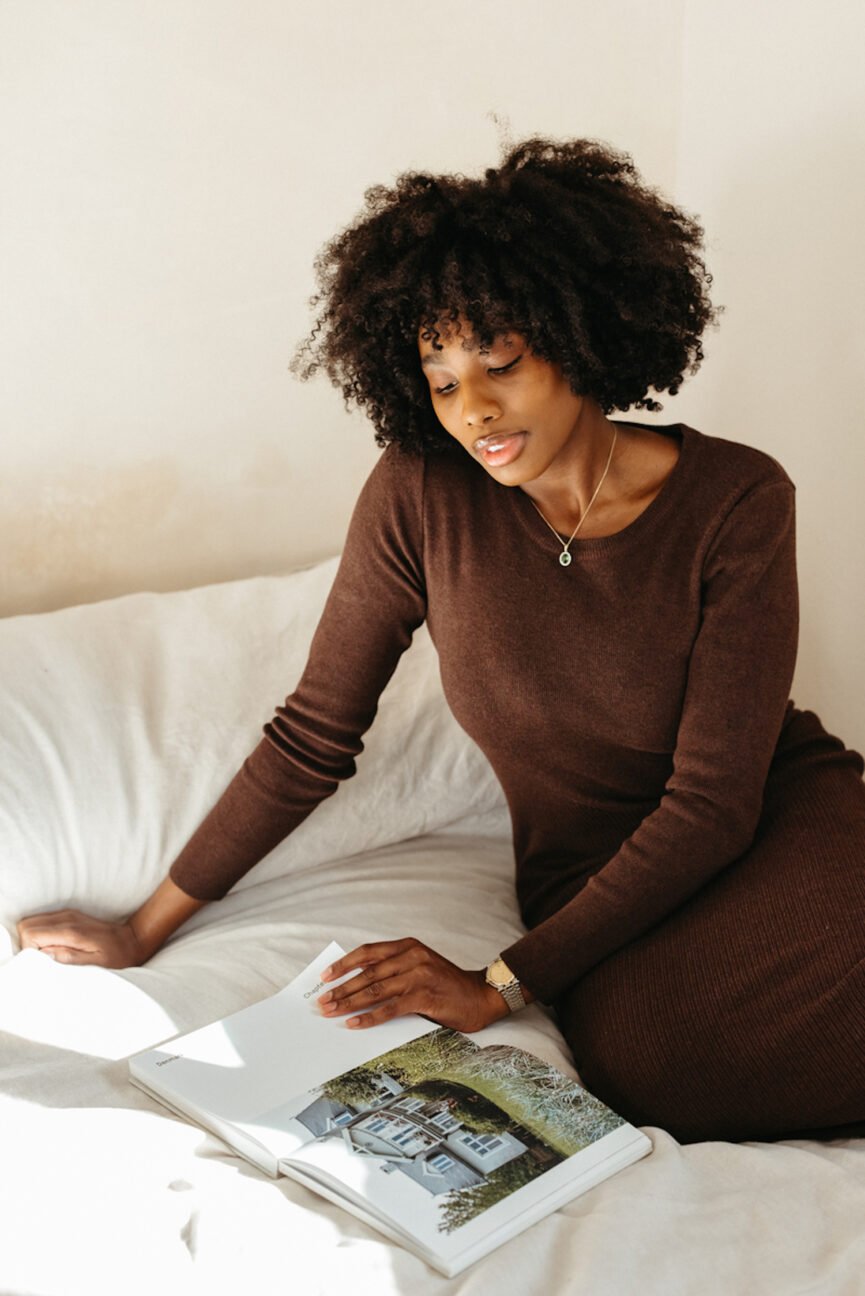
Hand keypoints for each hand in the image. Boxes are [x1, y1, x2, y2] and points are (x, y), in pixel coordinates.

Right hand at [16, 909, 145, 967]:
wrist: (132, 939)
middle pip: (27, 924)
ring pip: (33, 921)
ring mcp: (68, 914)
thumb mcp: (95, 964)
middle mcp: (67, 918)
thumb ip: (69, 958)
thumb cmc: (116, 956)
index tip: (41, 960)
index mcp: (71, 932)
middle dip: (27, 943)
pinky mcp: (70, 915)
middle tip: (42, 958)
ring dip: (34, 938)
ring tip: (49, 953)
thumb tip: (45, 955)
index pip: (31, 933)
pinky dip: (41, 933)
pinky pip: (44, 920)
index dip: (29, 949)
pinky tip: (54, 945)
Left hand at [317, 937, 511, 1032]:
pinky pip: (390, 1008)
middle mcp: (412, 956)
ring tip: (332, 1012)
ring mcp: (418, 975)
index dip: (344, 965)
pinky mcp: (424, 996)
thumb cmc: (447, 985)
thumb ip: (395, 969)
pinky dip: (369, 1017)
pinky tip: (354, 1024)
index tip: (325, 977)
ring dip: (349, 1003)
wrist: (481, 995)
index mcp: (408, 946)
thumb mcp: (420, 966)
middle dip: (341, 989)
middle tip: (322, 1002)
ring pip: (375, 990)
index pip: (367, 952)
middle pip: (367, 973)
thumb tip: (358, 985)